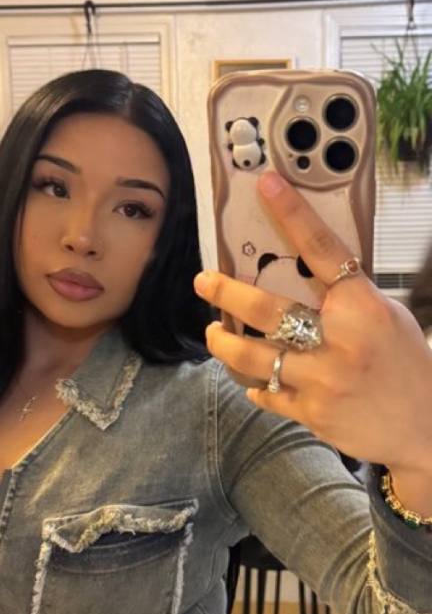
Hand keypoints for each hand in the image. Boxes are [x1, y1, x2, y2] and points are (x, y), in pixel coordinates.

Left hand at [194, 172, 431, 477]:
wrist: (426, 427)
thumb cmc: (407, 366)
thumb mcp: (388, 318)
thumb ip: (349, 296)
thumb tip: (305, 266)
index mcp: (364, 309)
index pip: (323, 250)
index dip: (293, 214)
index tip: (266, 185)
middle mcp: (340, 343)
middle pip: (266, 309)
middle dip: (226, 292)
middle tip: (203, 281)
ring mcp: (322, 382)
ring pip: (253, 356)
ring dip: (224, 342)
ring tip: (215, 332)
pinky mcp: (311, 414)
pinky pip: (267, 393)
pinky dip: (255, 384)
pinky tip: (251, 378)